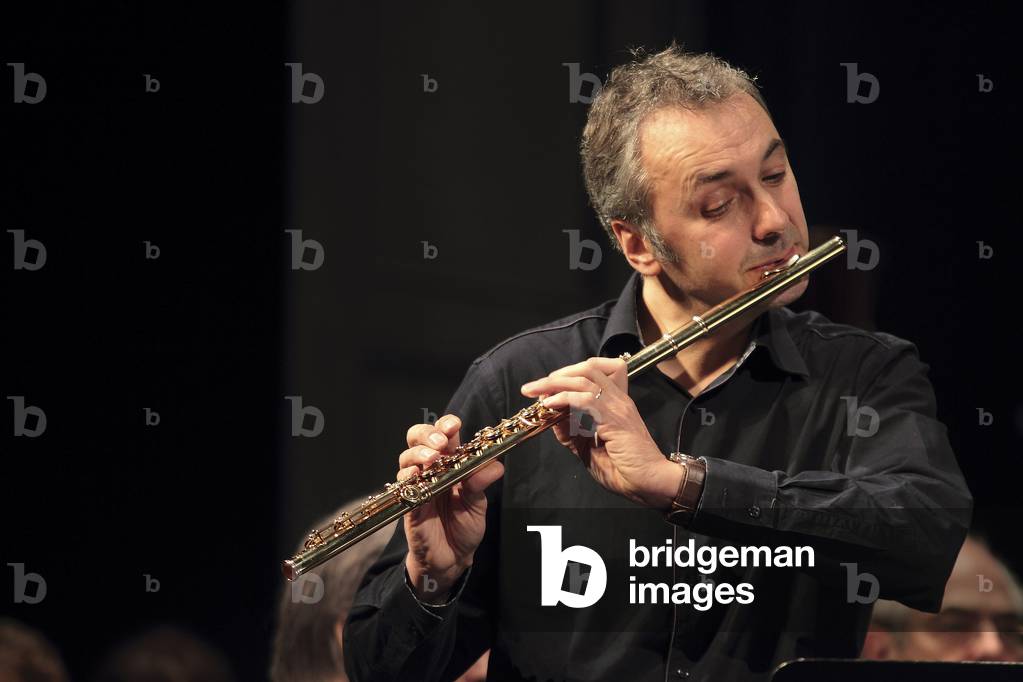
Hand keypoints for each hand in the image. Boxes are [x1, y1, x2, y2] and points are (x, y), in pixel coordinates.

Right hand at [397, 414, 503, 602]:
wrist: (452, 558)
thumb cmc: (464, 526)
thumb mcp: (478, 503)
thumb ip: (482, 482)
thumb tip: (495, 464)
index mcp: (450, 463)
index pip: (444, 435)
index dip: (446, 424)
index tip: (454, 425)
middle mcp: (431, 470)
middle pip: (418, 438)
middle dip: (427, 433)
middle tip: (440, 442)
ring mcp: (417, 485)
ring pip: (406, 457)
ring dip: (418, 453)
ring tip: (432, 459)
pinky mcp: (407, 503)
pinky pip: (401, 484)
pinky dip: (407, 476)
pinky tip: (416, 475)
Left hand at [521, 357, 680, 509]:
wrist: (650, 484)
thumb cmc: (624, 471)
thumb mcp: (587, 448)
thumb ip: (571, 431)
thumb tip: (550, 415)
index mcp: (615, 403)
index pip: (594, 372)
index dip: (567, 375)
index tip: (545, 389)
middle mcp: (618, 399)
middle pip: (587, 368)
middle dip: (556, 374)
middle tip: (533, 387)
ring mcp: (618, 407)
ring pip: (584, 377)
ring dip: (554, 382)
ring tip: (534, 392)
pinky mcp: (615, 419)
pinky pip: (586, 398)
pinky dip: (564, 398)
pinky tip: (549, 405)